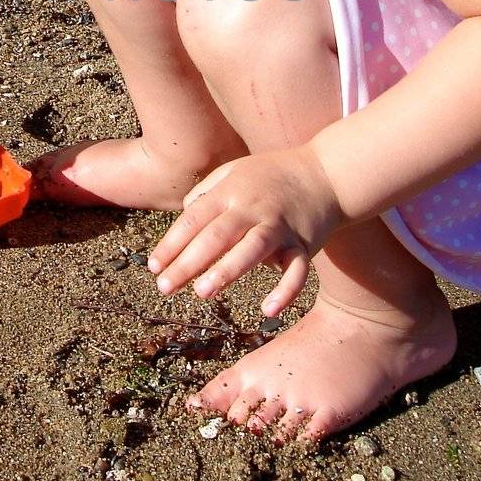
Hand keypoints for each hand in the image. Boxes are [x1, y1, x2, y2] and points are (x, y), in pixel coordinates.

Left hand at [148, 145, 340, 317]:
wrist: (327, 172)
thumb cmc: (271, 175)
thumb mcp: (234, 171)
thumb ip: (206, 192)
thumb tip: (183, 216)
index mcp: (231, 192)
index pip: (194, 219)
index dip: (172, 243)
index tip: (153, 266)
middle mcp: (253, 208)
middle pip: (216, 236)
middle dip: (187, 263)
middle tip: (164, 287)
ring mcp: (280, 226)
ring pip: (252, 249)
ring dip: (226, 271)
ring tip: (202, 292)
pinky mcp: (304, 243)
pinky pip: (297, 270)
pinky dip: (285, 290)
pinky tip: (268, 310)